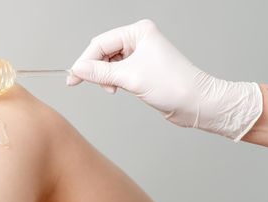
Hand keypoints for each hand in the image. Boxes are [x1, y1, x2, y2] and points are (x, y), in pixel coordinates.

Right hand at [67, 19, 262, 140]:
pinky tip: (116, 88)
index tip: (73, 78)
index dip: (85, 61)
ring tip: (111, 89)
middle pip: (104, 52)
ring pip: (110, 64)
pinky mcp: (142, 70)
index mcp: (138, 33)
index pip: (101, 43)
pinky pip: (119, 72)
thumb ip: (101, 72)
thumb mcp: (130, 77)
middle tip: (88, 85)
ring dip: (105, 77)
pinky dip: (113, 81)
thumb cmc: (172, 85)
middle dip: (95, 69)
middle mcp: (139, 41)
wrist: (195, 102)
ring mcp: (141, 55)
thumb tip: (78, 69)